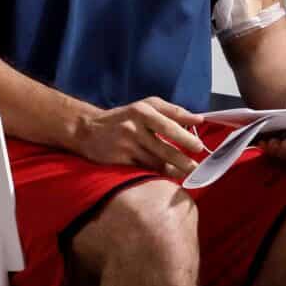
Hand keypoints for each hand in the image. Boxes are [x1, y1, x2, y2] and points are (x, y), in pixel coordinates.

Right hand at [69, 96, 206, 180]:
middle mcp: (134, 126)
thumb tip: (198, 119)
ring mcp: (126, 144)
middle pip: (164, 146)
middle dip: (182, 159)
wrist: (87, 129)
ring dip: (173, 170)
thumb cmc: (123, 118)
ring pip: (155, 161)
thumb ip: (172, 112)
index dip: (185, 135)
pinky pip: (143, 170)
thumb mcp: (145, 107)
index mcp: (143, 110)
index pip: (169, 122)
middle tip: (195, 167)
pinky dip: (156, 175)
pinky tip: (167, 178)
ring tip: (185, 173)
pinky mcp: (119, 160)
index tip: (198, 146)